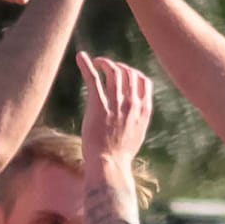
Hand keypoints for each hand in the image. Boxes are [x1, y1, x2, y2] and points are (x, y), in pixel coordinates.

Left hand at [78, 52, 153, 170]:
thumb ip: (138, 119)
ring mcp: (116, 105)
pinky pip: (94, 79)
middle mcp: (132, 105)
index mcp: (143, 111)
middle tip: (107, 67)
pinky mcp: (99, 106)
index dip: (134, 73)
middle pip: (129, 73)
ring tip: (96, 62)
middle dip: (119, 66)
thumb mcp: (137, 135)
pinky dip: (87, 65)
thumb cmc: (120, 155)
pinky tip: (81, 57)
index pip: (144, 82)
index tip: (124, 73)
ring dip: (104, 63)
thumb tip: (136, 111)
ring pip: (114, 72)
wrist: (110, 166)